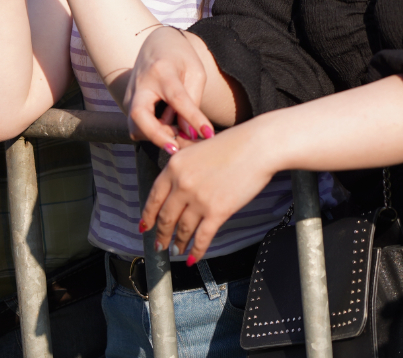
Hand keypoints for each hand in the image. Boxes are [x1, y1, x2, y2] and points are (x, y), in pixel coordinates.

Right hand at [126, 27, 215, 152]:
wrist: (156, 45)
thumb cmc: (180, 58)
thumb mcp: (195, 72)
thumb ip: (193, 102)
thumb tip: (190, 134)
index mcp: (162, 70)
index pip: (177, 98)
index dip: (193, 118)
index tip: (208, 134)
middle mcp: (141, 84)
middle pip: (140, 116)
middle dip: (156, 136)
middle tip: (177, 149)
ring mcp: (130, 97)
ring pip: (136, 127)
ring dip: (158, 136)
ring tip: (181, 133)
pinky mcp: (128, 107)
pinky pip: (139, 127)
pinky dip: (155, 133)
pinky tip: (172, 128)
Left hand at [140, 121, 278, 261]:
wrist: (257, 147)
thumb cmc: (233, 144)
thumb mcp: (197, 146)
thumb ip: (182, 161)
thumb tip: (173, 172)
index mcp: (174, 167)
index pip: (154, 198)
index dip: (148, 216)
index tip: (145, 226)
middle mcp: (182, 184)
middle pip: (166, 217)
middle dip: (161, 234)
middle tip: (159, 244)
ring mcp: (199, 199)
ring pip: (183, 229)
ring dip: (178, 243)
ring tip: (177, 249)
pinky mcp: (217, 212)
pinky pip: (202, 237)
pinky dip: (196, 251)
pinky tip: (193, 258)